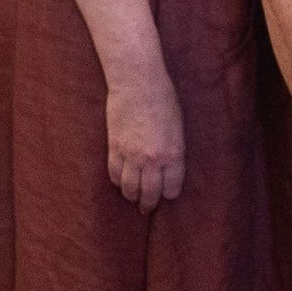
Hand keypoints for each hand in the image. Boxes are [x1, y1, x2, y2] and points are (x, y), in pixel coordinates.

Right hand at [104, 70, 184, 212]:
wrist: (138, 82)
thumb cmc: (163, 99)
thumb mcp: (177, 128)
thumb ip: (173, 151)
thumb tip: (167, 167)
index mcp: (174, 154)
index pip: (172, 188)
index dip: (169, 193)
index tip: (166, 194)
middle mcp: (153, 160)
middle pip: (150, 193)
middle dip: (149, 204)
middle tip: (147, 208)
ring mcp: (132, 155)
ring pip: (129, 187)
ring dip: (131, 195)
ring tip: (132, 197)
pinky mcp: (114, 147)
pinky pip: (114, 173)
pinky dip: (117, 180)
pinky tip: (120, 181)